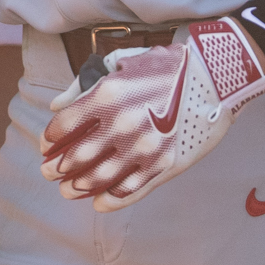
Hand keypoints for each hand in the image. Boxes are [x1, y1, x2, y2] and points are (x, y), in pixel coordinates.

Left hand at [38, 16, 264, 209]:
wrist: (216, 77)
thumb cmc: (169, 65)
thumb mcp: (123, 63)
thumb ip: (84, 84)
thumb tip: (57, 106)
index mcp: (107, 95)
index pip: (63, 127)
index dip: (50, 139)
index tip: (47, 146)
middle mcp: (121, 125)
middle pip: (75, 157)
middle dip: (57, 168)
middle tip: (50, 172)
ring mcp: (143, 149)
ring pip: (98, 179)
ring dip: (78, 187)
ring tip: (69, 189)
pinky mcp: (164, 166)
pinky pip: (129, 191)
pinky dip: (109, 201)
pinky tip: (99, 201)